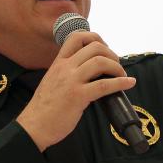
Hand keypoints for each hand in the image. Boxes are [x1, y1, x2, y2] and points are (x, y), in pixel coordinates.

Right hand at [16, 31, 135, 150]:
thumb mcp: (53, 81)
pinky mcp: (78, 96)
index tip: (104, 49)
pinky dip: (121, 82)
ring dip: (117, 67)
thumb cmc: (44, 108)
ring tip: (122, 75)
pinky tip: (129, 83)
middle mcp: (65, 68)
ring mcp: (71, 81)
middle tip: (116, 66)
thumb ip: (67, 73)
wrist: (34, 126)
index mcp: (58, 63)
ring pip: (100, 62)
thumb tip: (90, 73)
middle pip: (94, 47)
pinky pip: (104, 85)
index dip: (95, 38)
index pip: (76, 36)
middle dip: (111, 54)